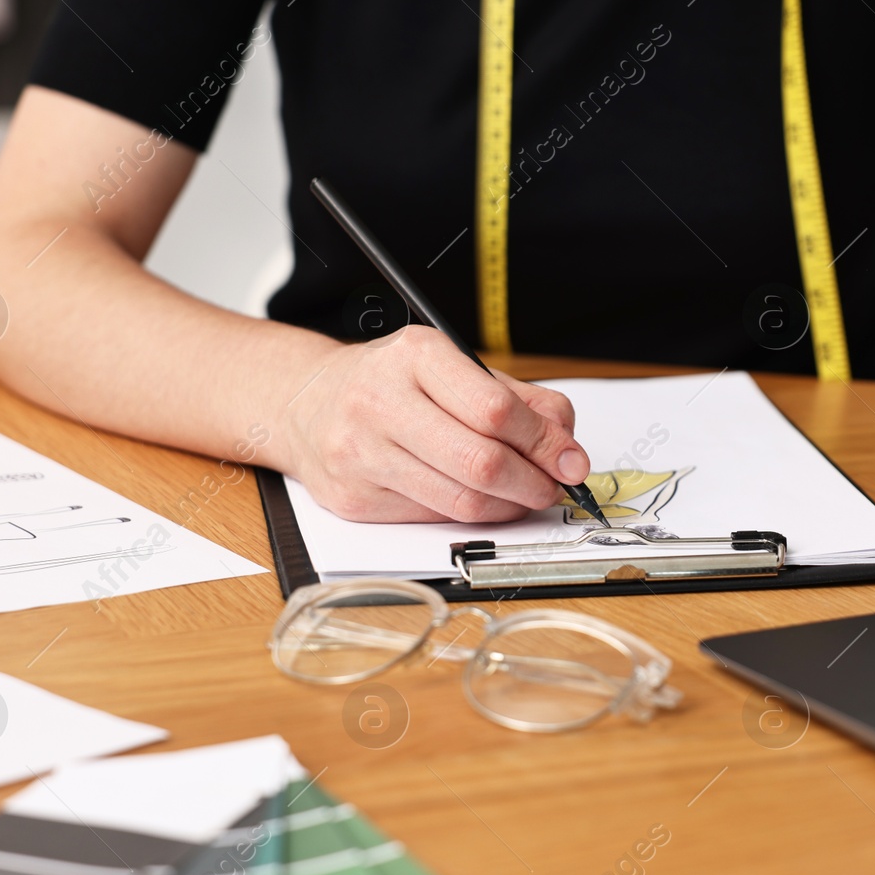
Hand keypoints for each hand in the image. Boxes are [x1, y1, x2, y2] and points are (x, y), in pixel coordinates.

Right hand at [289, 325, 589, 521]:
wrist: (303, 404)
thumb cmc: (390, 383)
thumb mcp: (453, 367)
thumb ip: (519, 400)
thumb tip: (568, 449)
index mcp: (415, 356)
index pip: (496, 410)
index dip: (544, 443)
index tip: (570, 461)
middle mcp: (380, 402)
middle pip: (481, 462)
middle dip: (533, 484)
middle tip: (552, 487)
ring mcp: (362, 454)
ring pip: (461, 502)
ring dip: (508, 508)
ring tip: (522, 496)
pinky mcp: (355, 499)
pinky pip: (433, 519)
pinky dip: (470, 516)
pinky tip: (479, 501)